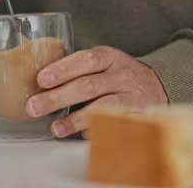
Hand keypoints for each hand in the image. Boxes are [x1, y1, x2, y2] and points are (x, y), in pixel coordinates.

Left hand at [25, 46, 168, 138]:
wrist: (158, 88)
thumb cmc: (118, 77)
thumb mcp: (103, 65)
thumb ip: (78, 71)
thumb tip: (39, 86)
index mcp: (110, 57)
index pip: (86, 60)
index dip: (63, 69)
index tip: (42, 80)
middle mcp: (123, 74)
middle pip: (88, 85)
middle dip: (58, 97)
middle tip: (34, 107)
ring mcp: (134, 96)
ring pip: (102, 107)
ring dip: (75, 119)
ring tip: (55, 128)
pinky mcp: (140, 116)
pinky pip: (117, 124)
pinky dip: (98, 130)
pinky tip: (81, 135)